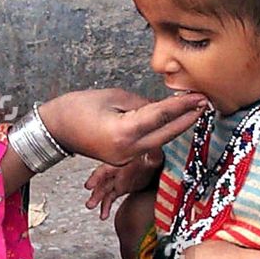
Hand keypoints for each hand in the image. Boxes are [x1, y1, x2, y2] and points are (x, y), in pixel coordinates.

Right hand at [39, 89, 206, 165]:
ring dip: (175, 127)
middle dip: (186, 119)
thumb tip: (162, 107)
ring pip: (158, 141)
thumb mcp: (112, 97)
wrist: (55, 130)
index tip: (199, 97)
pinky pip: (147, 145)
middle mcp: (127, 151)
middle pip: (166, 134)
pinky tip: (170, 121)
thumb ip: (141, 104)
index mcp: (123, 132)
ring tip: (192, 110)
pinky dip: (159, 133)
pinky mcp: (123, 161)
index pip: (160, 117)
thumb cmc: (78, 108)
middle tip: (204, 104)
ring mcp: (125, 159)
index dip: (182, 106)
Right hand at [84, 150, 161, 219]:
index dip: (96, 177)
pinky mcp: (119, 189)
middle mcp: (116, 172)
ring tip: (90, 206)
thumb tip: (154, 147)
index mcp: (121, 163)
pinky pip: (109, 199)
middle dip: (95, 191)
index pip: (106, 169)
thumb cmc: (151, 155)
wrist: (152, 164)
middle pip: (102, 181)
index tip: (89, 185)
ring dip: (96, 199)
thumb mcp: (154, 154)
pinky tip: (103, 216)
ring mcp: (116, 181)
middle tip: (90, 201)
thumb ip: (152, 152)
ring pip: (103, 191)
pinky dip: (105, 207)